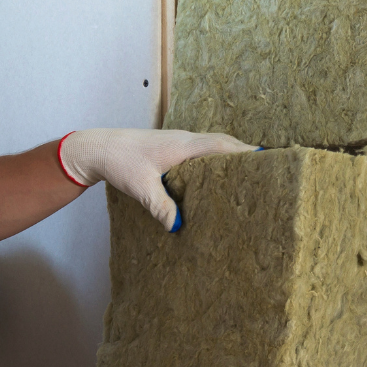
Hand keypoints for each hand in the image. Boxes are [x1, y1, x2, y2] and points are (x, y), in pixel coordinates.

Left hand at [58, 128, 256, 230]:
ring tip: (247, 172)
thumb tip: (178, 227)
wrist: (99, 148)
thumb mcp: (141, 187)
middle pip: (222, 142)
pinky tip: (215, 174)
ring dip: (229, 155)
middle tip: (266, 168)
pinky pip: (200, 149)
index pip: (221, 145)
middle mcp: (184, 139)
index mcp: (182, 146)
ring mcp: (178, 141)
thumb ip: (161, 206)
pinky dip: (214, 157)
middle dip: (243, 154)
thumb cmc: (119, 162)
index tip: (267, 157)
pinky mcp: (170, 147)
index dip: (245, 151)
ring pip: (211, 145)